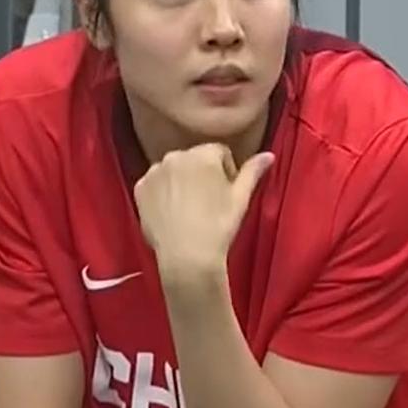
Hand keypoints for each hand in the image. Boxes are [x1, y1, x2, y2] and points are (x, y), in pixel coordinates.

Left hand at [133, 145, 273, 280]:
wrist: (187, 255)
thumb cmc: (219, 225)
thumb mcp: (241, 198)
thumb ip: (252, 171)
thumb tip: (268, 155)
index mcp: (202, 154)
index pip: (219, 152)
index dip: (226, 172)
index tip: (225, 193)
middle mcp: (175, 156)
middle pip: (194, 159)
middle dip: (202, 174)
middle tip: (207, 202)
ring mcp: (153, 172)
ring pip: (173, 170)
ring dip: (181, 181)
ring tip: (189, 208)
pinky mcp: (139, 188)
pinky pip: (154, 183)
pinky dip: (162, 192)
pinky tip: (171, 212)